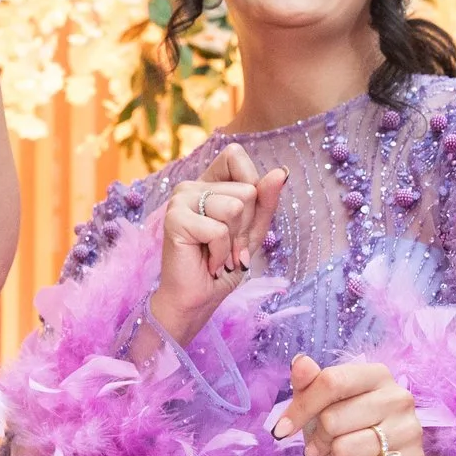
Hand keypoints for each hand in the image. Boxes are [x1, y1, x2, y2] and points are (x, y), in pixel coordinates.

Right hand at [148, 142, 285, 346]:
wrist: (197, 299)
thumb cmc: (224, 265)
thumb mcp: (253, 231)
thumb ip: (266, 201)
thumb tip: (281, 172)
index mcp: (208, 183)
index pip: (235, 156)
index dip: (251, 189)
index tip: (239, 221)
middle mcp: (191, 186)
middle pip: (246, 188)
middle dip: (246, 226)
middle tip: (227, 246)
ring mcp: (180, 199)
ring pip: (235, 207)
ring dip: (234, 241)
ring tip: (218, 254)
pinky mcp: (174, 218)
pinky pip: (219, 229)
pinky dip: (222, 253)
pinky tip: (209, 262)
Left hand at [274, 356, 425, 455]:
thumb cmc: (349, 428)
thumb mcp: (323, 404)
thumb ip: (310, 383)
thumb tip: (299, 362)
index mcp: (376, 375)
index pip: (331, 382)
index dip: (300, 407)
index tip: (281, 429)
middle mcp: (398, 398)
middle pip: (333, 419)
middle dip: (317, 439)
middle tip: (319, 446)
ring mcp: (409, 430)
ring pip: (345, 449)